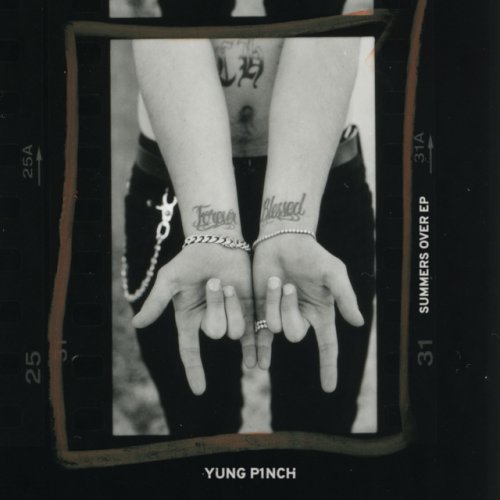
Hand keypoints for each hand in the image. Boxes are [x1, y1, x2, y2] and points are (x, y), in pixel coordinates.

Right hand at [132, 244, 254, 394]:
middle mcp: (211, 322)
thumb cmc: (190, 260)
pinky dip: (258, 348)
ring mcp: (231, 316)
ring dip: (233, 305)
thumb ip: (156, 302)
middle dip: (216, 306)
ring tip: (229, 283)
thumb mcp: (169, 280)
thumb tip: (136, 324)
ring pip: (237, 329)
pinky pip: (255, 332)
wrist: (218, 243)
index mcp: (190, 319)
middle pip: (216, 332)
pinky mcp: (250, 309)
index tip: (199, 390)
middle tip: (214, 281)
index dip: (194, 370)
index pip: (190, 350)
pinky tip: (262, 363)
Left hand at [252, 234, 363, 391]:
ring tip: (275, 280)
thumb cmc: (311, 255)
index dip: (329, 367)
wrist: (281, 240)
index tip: (329, 388)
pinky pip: (257, 334)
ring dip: (273, 302)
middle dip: (291, 310)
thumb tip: (358, 323)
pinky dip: (256, 349)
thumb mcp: (333, 272)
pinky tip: (252, 364)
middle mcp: (300, 318)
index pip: (328, 346)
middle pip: (295, 334)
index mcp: (320, 313)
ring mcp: (279, 315)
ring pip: (274, 327)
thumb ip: (345, 297)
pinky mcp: (260, 310)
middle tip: (289, 285)